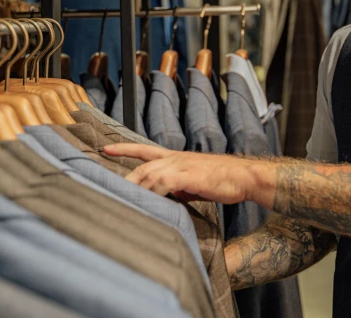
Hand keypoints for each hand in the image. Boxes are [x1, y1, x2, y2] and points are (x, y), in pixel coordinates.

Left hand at [102, 144, 266, 204]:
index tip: (105, 148)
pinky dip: (152, 192)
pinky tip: (147, 202)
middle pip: (142, 167)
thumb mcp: (195, 183)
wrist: (244, 177)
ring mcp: (182, 166)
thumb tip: (166, 198)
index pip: (144, 151)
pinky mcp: (189, 176)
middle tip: (106, 190)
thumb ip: (178, 187)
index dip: (124, 149)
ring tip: (123, 202)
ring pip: (149, 175)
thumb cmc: (223, 181)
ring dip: (135, 189)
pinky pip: (163, 183)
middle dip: (123, 179)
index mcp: (177, 158)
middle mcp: (176, 159)